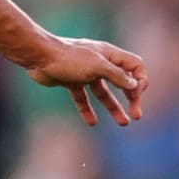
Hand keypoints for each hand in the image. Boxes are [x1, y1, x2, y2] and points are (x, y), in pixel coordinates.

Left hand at [25, 36, 146, 126]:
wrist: (38, 56)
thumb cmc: (68, 58)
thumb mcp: (97, 66)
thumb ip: (117, 76)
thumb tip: (134, 85)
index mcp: (110, 55)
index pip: (135, 66)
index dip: (140, 81)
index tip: (135, 95)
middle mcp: (100, 63)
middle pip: (122, 81)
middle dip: (132, 98)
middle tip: (137, 115)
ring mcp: (85, 72)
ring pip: (104, 92)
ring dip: (114, 107)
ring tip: (124, 123)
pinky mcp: (71, 81)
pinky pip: (83, 98)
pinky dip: (88, 109)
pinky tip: (92, 123)